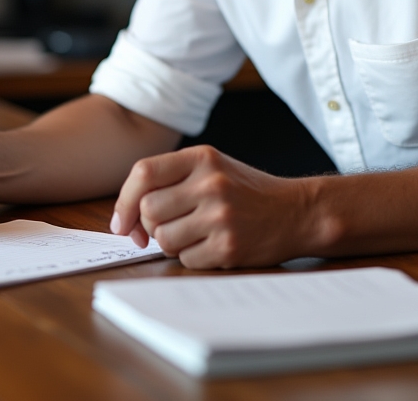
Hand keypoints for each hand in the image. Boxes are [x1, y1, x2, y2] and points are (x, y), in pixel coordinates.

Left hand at [110, 145, 311, 268]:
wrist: (296, 211)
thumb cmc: (246, 191)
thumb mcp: (213, 168)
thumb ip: (171, 180)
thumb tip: (126, 218)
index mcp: (202, 157)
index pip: (143, 173)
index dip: (125, 200)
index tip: (121, 222)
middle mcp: (211, 183)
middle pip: (149, 209)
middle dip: (148, 226)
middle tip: (162, 229)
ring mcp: (221, 216)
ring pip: (164, 238)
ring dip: (171, 243)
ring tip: (193, 235)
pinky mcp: (229, 246)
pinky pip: (187, 259)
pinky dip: (192, 257)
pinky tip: (212, 245)